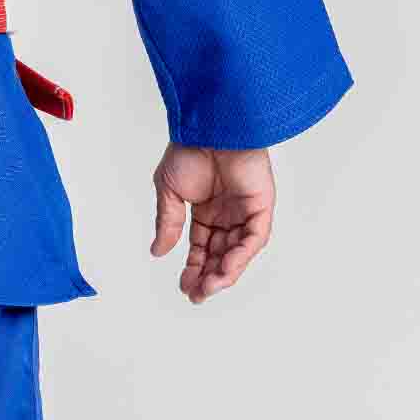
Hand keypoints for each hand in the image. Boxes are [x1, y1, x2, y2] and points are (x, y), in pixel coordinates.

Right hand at [151, 144, 274, 302]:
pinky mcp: (261, 205)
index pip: (202, 248)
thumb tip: (158, 252)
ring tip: (209, 288)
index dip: (194, 268)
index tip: (185, 287)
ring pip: (239, 251)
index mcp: (206, 211)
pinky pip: (255, 237)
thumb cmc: (189, 148)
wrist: (208, 124)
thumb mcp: (169, 191)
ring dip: (226, 271)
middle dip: (209, 276)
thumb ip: (167, 223)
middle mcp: (227, 214)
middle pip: (221, 254)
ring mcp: (245, 210)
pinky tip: (226, 269)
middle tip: (197, 295)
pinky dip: (242, 255)